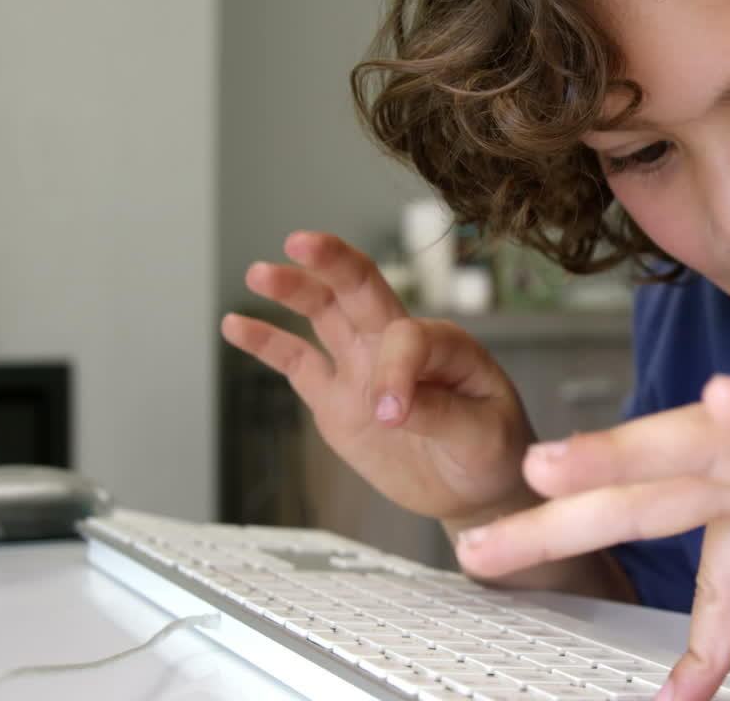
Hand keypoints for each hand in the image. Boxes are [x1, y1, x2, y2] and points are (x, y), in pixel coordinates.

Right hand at [221, 231, 536, 524]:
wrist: (476, 487)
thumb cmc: (493, 450)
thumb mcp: (484, 435)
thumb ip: (443, 415)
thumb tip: (393, 405)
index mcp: (444, 345)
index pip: (406, 338)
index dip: (395, 372)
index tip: (392, 415)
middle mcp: (399, 344)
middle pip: (362, 290)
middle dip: (333, 264)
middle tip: (301, 242)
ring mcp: (363, 367)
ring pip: (325, 315)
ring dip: (294, 291)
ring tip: (260, 273)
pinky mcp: (336, 397)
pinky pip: (297, 363)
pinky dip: (267, 343)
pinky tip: (236, 324)